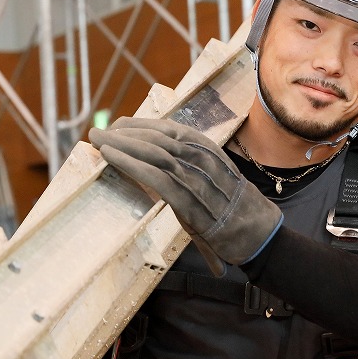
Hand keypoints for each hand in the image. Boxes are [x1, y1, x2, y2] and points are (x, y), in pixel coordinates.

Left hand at [88, 117, 282, 275]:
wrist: (259, 233)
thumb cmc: (237, 209)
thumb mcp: (216, 178)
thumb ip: (193, 168)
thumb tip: (165, 163)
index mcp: (208, 149)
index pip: (169, 128)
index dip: (140, 125)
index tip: (119, 126)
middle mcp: (201, 157)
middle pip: (156, 137)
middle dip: (124, 133)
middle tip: (99, 133)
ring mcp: (195, 177)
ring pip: (152, 152)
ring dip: (120, 144)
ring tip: (98, 141)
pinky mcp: (188, 199)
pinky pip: (154, 176)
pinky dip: (129, 163)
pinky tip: (110, 158)